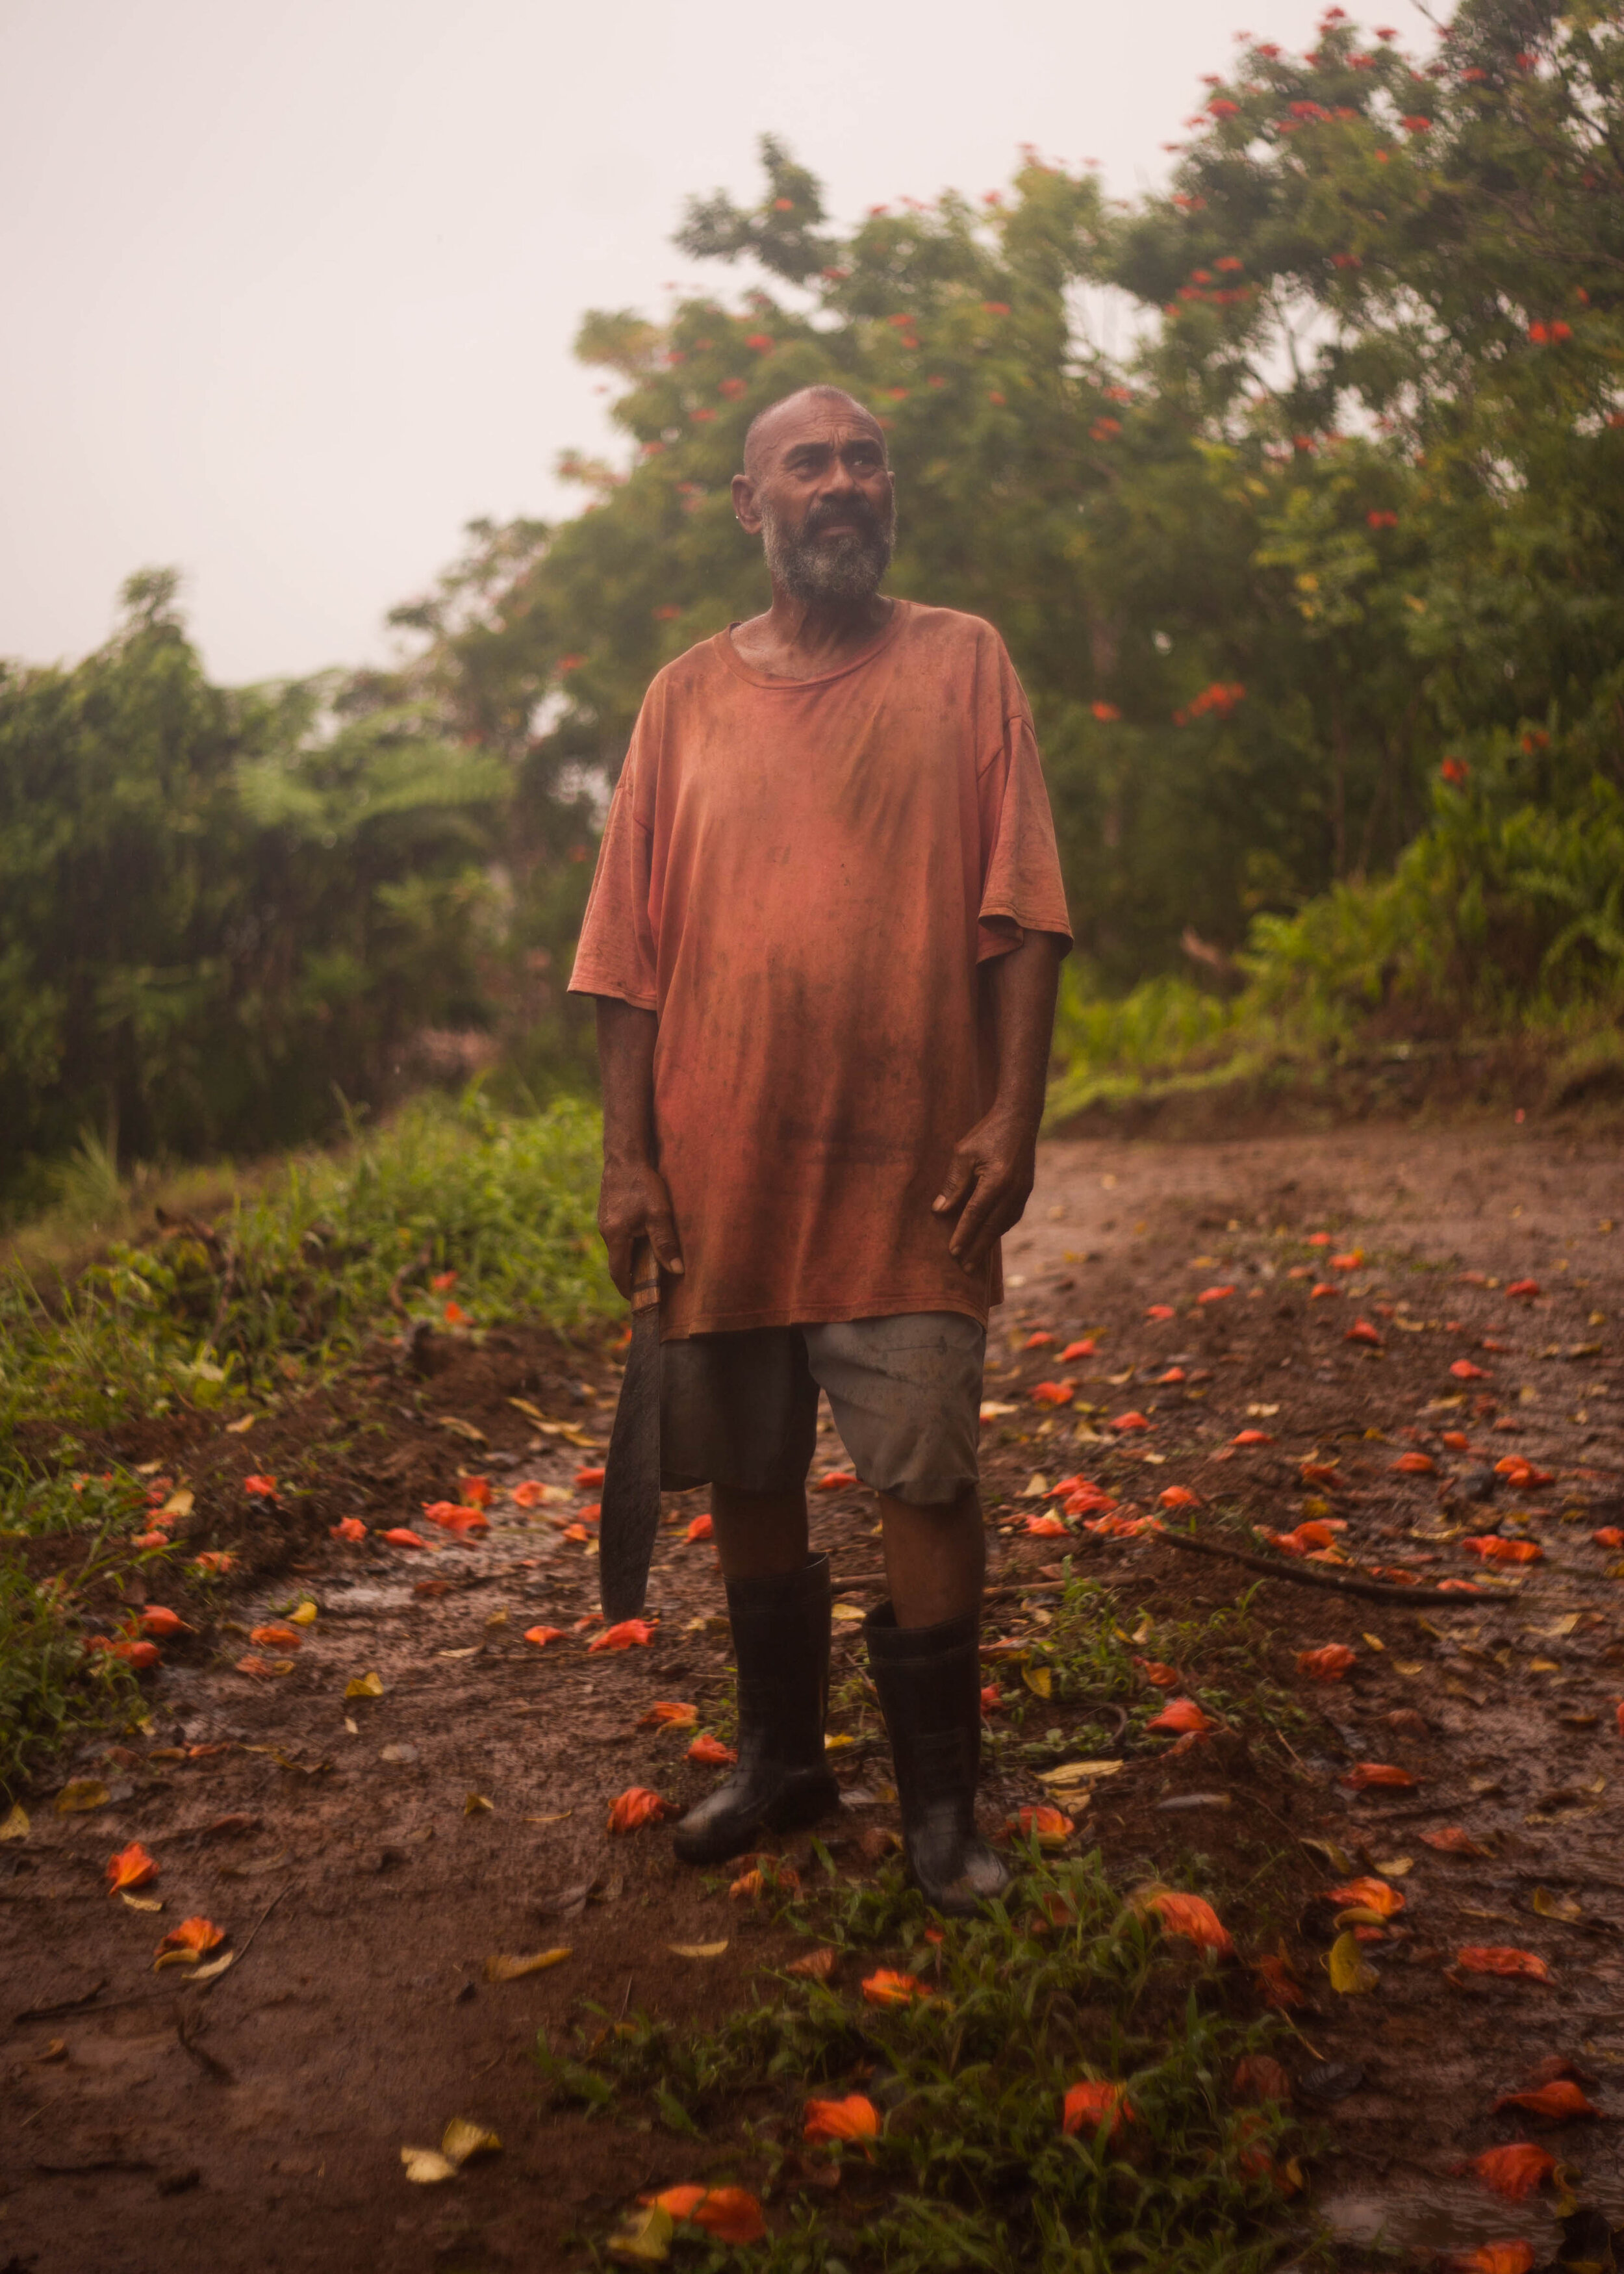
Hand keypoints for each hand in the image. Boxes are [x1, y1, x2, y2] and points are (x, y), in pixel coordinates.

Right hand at [598, 1158, 682, 1297]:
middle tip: (649, 1284)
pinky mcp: (608, 1212)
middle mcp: (605, 1231)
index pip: (618, 1273)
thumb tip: (677, 1271)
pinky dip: (631, 1242)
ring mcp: (605, 1221)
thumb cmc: (643, 1184)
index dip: (628, 1289)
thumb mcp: (659, 1214)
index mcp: (615, 1236)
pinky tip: (645, 1237)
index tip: (637, 1300)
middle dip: (632, 1275)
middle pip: (618, 1261)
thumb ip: (666, 1243)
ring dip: (633, 1257)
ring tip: (651, 1262)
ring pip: (619, 1247)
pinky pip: (619, 1234)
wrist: (625, 1157)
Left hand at [931, 1109, 1037, 1272]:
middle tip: (965, 1268)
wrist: (1019, 1119)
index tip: (952, 1252)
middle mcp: (1013, 1190)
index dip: (963, 1234)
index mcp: (997, 1180)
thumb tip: (940, 1211)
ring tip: (976, 1257)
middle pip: (992, 1227)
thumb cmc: (987, 1134)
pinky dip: (1000, 1229)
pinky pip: (1012, 1216)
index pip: (975, 1214)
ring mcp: (1023, 1191)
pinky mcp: (1026, 1190)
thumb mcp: (963, 1154)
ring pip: (1004, 1224)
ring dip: (989, 1242)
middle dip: (978, 1248)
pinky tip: (990, 1236)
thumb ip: (953, 1184)